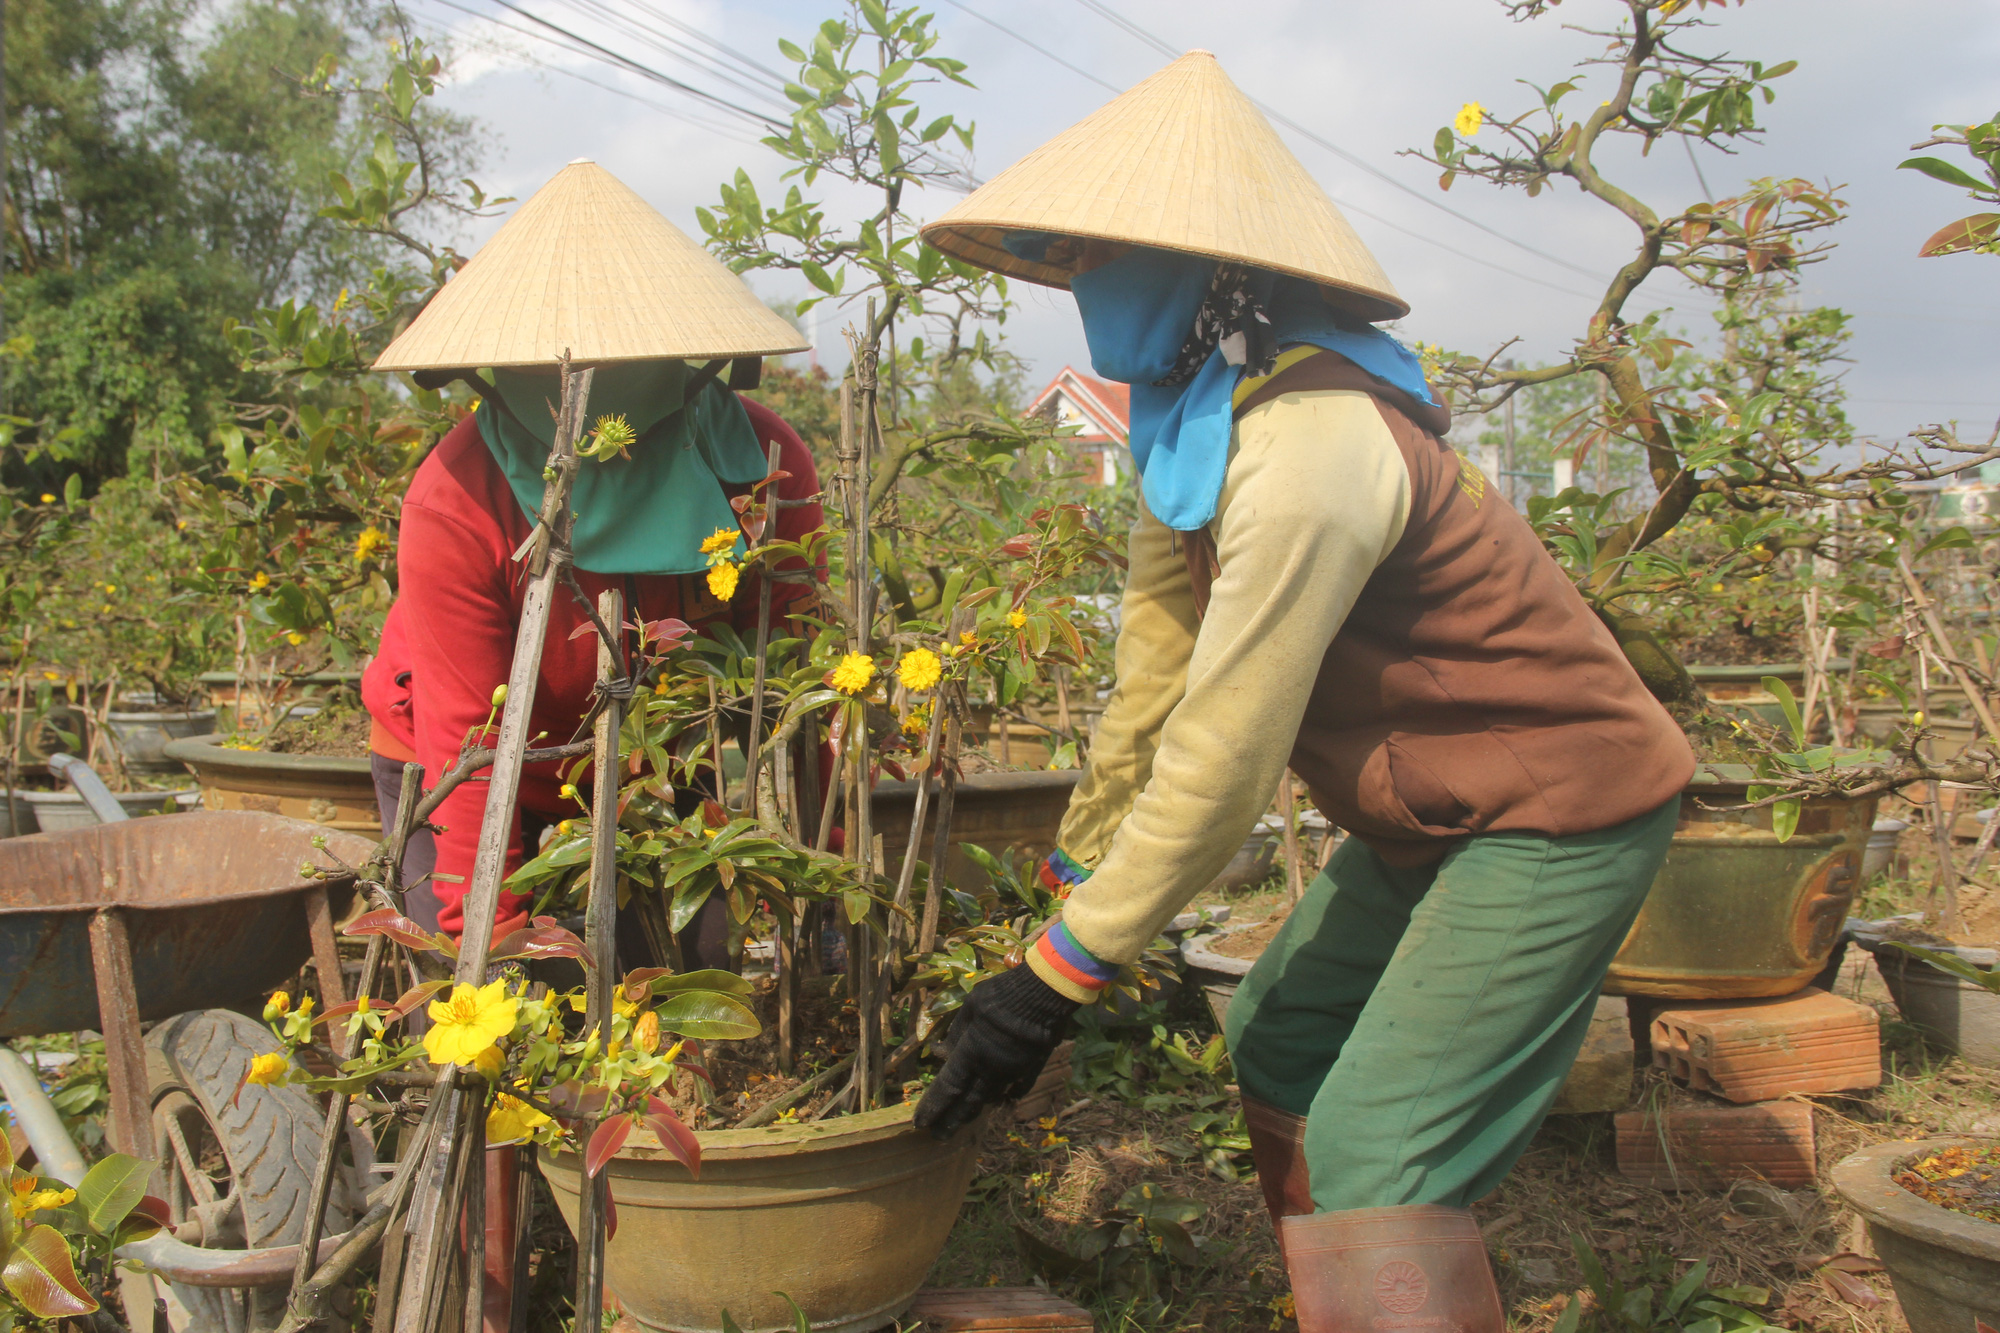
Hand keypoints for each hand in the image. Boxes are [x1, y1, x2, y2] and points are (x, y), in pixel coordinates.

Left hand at [913, 964, 1078, 1138]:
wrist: (1046, 992)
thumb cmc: (1002, 995)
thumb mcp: (970, 1008)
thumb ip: (956, 1034)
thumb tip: (941, 1053)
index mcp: (972, 1054)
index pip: (948, 1087)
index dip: (933, 1107)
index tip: (920, 1123)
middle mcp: (992, 1069)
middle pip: (969, 1102)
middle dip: (952, 1120)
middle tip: (939, 1137)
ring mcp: (1014, 1071)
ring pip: (992, 1097)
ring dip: (976, 1109)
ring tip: (964, 1119)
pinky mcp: (1033, 1066)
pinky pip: (1018, 1088)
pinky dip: (1006, 1095)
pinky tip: (1002, 1100)